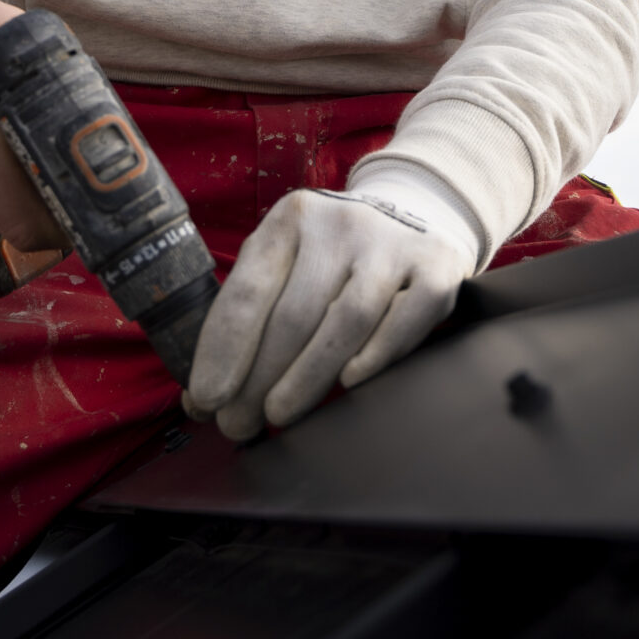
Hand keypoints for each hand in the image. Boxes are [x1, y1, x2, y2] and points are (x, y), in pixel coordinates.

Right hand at [0, 0, 59, 251]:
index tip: (84, 212)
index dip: (62, 227)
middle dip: (41, 208)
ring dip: (8, 194)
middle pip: (10, 223)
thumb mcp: (38, 63)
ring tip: (15, 147)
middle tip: (64, 177)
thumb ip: (63, 113)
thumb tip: (107, 153)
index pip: (27, 229)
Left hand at [184, 176, 479, 439]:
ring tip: (279, 415)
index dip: (223, 350)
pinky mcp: (436, 265)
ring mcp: (392, 242)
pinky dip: (374, 356)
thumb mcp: (288, 260)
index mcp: (291, 219)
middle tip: (237, 424)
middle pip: (293, 315)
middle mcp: (340, 223)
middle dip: (258, 379)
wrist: (418, 213)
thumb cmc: (334, 258)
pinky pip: (402, 320)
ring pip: (344, 321)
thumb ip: (251, 314)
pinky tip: (348, 384)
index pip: (249, 291)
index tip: (207, 398)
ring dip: (307, 378)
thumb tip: (202, 397)